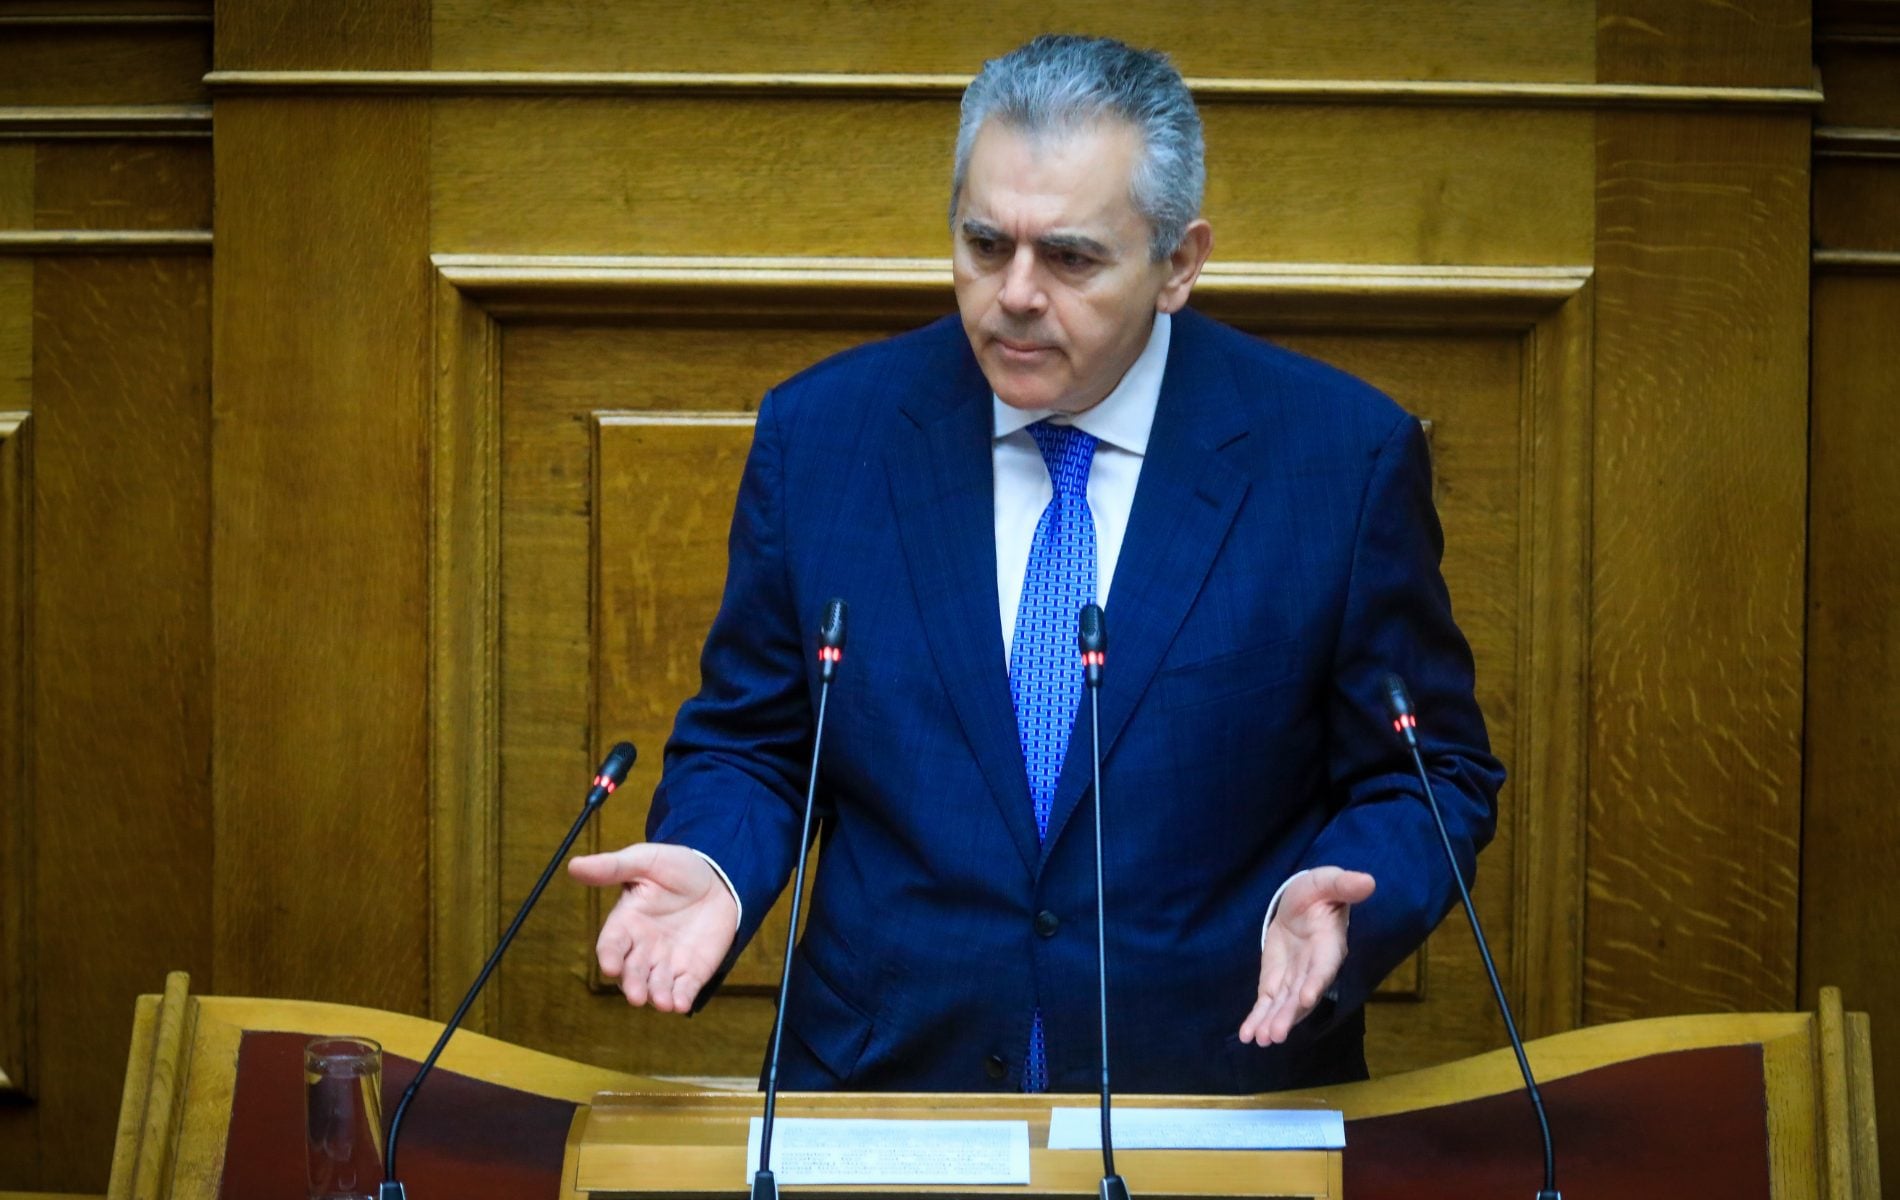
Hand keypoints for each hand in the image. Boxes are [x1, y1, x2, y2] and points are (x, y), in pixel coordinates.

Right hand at [567, 842, 738, 1013]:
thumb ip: (612, 867)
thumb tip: (573, 865)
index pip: (611, 945)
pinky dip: (681, 999)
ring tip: (662, 1003)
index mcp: (626, 923)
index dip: (608, 956)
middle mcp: (642, 948)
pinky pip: (684, 989)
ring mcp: (667, 962)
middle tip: (636, 996)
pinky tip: (681, 1005)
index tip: (609, 966)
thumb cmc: (676, 867)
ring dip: (657, 996)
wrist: (719, 877)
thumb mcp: (645, 860)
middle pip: (632, 972)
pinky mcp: (692, 971)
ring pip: (656, 986)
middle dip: (632, 984)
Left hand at [1238, 866, 1376, 1045]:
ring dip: (1273, 1022)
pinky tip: (1246, 1036)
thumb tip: (1368, 882)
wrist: (1302, 902)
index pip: (1324, 967)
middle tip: (1275, 1034)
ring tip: (1261, 1039)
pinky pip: (1267, 1004)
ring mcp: (1294, 979)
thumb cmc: (1319, 892)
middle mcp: (1314, 969)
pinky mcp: (1276, 982)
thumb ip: (1343, 885)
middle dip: (1289, 1014)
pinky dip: (1257, 1019)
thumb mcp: (1327, 881)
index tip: (1305, 998)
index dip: (1316, 982)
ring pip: (1284, 1005)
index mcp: (1329, 945)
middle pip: (1302, 995)